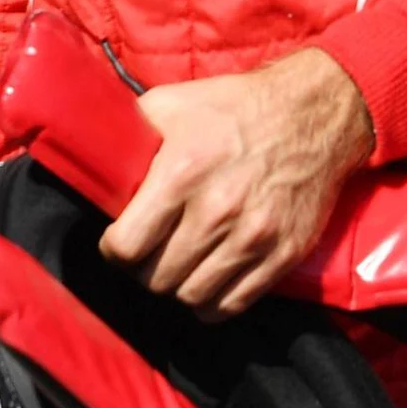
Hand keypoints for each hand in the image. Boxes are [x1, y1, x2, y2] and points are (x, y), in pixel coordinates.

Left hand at [100, 48, 376, 315]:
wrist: (316, 114)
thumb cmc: (237, 107)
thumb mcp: (174, 102)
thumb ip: (131, 131)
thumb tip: (90, 153)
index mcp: (182, 173)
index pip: (126, 247)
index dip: (114, 250)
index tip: (119, 242)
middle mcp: (217, 211)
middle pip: (157, 278)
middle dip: (144, 270)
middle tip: (148, 254)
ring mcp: (254, 237)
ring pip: (191, 297)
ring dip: (177, 287)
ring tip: (177, 266)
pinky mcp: (283, 255)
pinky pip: (232, 305)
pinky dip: (212, 302)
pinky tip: (206, 280)